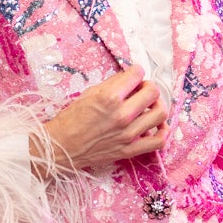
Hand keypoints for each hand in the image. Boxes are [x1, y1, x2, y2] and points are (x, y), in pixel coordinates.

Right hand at [34, 66, 168, 175]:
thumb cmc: (70, 120)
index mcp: (110, 97)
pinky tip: (155, 126)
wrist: (61, 148)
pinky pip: (158, 141)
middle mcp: (122, 115)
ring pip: (161, 114)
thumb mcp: (88, 93)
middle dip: (148, 86)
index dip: (136, 72)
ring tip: (148, 106)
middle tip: (141, 90)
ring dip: (157, 105)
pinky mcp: (129, 150)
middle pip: (153, 92)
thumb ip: (112, 84)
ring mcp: (128, 134)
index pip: (137, 74)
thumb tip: (129, 77)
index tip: (133, 76)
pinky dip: (162, 132)